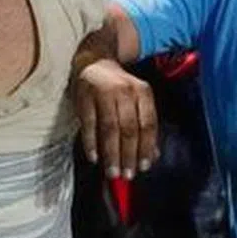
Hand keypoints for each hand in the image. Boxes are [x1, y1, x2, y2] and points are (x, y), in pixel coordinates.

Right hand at [75, 58, 157, 179]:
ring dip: (111, 153)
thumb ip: (145, 127)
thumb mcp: (136, 101)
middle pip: (129, 128)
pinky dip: (91, 143)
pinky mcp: (84, 96)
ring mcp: (103, 92)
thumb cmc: (118, 88)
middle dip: (128, 155)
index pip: (148, 123)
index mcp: (143, 92)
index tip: (144, 167)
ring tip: (112, 172)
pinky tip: (94, 158)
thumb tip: (152, 157)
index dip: (146, 147)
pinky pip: (89, 124)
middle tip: (127, 175)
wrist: (94, 62)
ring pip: (110, 128)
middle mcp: (125, 91)